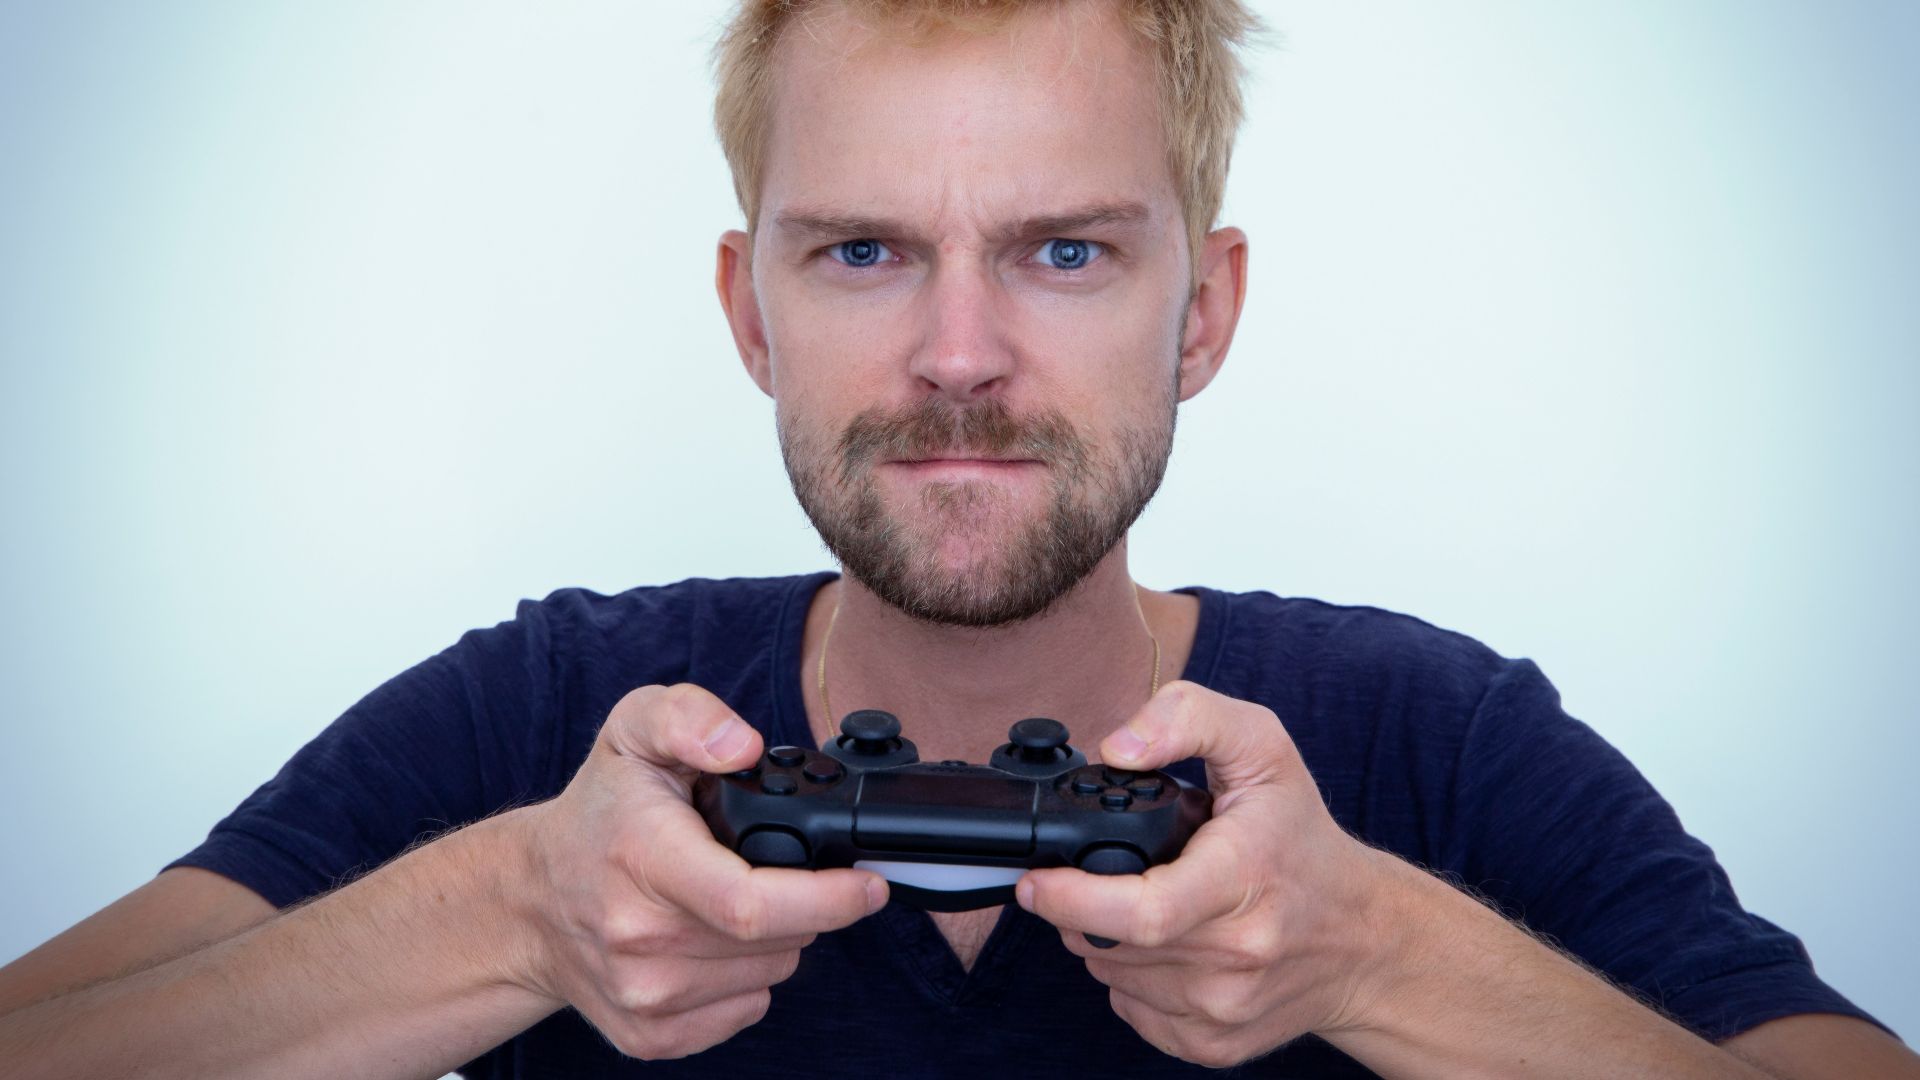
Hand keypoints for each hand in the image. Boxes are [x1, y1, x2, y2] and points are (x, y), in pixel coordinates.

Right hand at [514, 684, 886, 1059]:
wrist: (526, 902)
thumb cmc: (597, 814)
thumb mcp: (633, 730)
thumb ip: (688, 716)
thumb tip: (741, 744)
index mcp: (643, 860)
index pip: (751, 904)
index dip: (829, 898)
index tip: (868, 884)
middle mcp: (640, 939)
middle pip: (778, 939)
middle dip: (803, 901)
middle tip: (771, 865)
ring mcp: (643, 996)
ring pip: (771, 974)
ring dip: (776, 938)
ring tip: (729, 895)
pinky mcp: (650, 1036)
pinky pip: (745, 1010)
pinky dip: (748, 977)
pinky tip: (713, 939)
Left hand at [1015, 680, 1395, 1067]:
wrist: (1365, 940)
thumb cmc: (1302, 840)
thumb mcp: (1262, 746)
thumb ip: (1187, 718)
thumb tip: (1117, 746)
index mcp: (1244, 877)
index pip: (1142, 912)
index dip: (1071, 899)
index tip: (1037, 881)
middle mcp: (1237, 953)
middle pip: (1110, 944)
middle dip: (1079, 908)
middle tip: (1096, 875)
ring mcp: (1224, 1006)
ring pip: (1111, 977)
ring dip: (1103, 940)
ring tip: (1144, 900)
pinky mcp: (1214, 1044)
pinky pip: (1132, 1009)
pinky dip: (1129, 977)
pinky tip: (1165, 944)